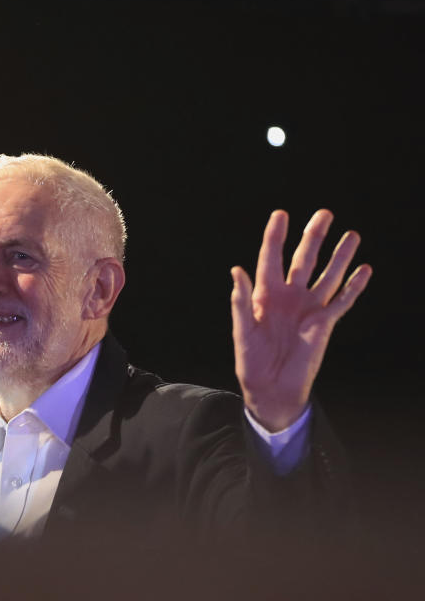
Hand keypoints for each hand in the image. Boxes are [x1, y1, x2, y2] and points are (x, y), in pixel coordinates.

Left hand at [230, 210, 371, 431]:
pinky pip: (343, 301)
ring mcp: (309, 308)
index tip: (281, 214)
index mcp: (265, 294)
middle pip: (303, 259)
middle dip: (314, 236)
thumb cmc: (251, 360)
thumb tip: (237, 271)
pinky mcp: (325, 323)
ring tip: (352, 234)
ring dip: (339, 256)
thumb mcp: (243, 331)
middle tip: (324, 213)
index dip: (275, 236)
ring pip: (328, 275)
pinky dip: (354, 286)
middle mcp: (289, 296)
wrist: (271, 387)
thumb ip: (241, 302)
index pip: (271, 258)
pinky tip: (364, 269)